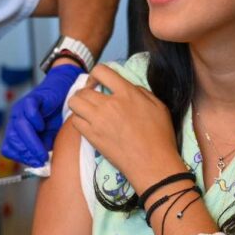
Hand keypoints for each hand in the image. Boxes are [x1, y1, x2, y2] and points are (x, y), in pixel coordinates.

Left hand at [0, 64, 83, 166]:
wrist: (64, 92)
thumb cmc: (55, 116)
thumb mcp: (48, 137)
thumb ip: (42, 148)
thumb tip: (39, 163)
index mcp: (16, 130)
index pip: (9, 148)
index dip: (21, 157)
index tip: (36, 163)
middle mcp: (16, 119)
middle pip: (12, 140)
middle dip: (26, 153)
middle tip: (40, 160)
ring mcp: (22, 108)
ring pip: (19, 128)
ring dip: (31, 143)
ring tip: (42, 152)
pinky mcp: (32, 99)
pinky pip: (29, 111)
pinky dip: (35, 122)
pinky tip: (43, 126)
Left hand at [67, 64, 183, 190]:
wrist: (152, 164)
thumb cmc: (160, 136)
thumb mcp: (158, 106)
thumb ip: (141, 92)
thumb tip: (127, 87)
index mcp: (126, 93)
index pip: (101, 71)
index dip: (96, 74)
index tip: (98, 83)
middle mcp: (109, 104)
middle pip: (83, 89)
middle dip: (86, 91)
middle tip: (92, 98)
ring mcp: (97, 121)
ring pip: (74, 103)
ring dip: (79, 104)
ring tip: (87, 110)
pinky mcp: (91, 137)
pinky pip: (75, 121)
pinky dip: (78, 120)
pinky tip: (88, 123)